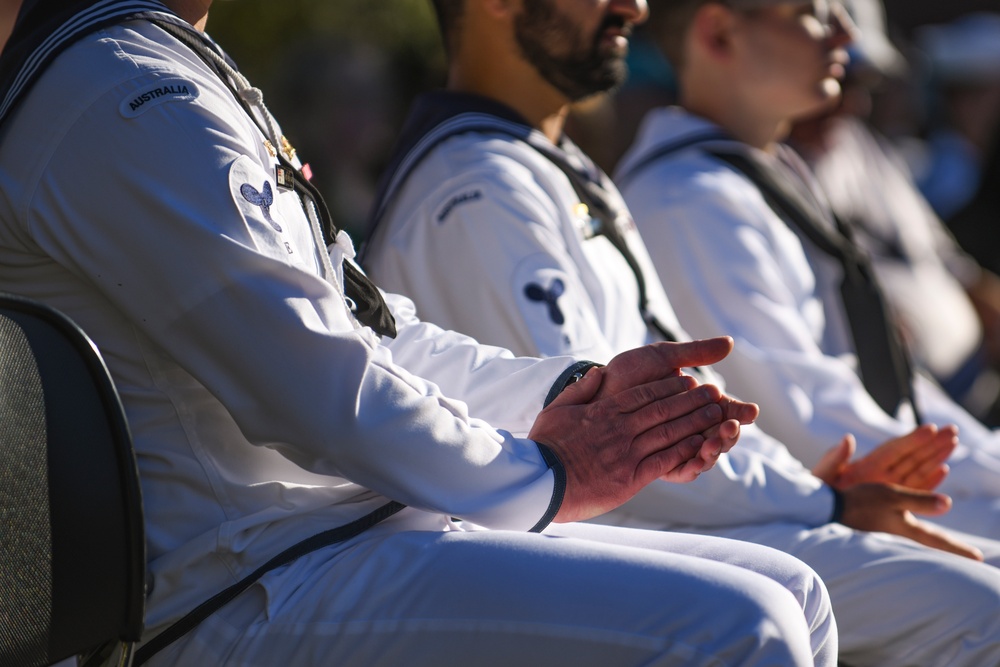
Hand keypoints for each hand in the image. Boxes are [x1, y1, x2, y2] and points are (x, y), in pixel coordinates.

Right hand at [530, 338, 745, 522]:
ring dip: (695, 421)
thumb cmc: (545, 447)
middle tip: (713, 392)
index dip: (669, 386)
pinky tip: (700, 442)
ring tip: (716, 413)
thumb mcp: (556, 410)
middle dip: (691, 399)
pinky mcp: (630, 478)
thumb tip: (600, 372)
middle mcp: (619, 429)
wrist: (539, 482)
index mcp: (603, 412)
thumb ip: (580, 390)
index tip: (687, 380)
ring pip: (668, 432)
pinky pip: (663, 459)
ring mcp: (626, 453)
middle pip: (662, 409)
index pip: (644, 394)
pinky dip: (684, 449)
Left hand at [812, 425, 956, 490]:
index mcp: (865, 466)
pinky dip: (929, 481)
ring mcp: (888, 487)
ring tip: (953, 442)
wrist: (816, 513)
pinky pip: (914, 490)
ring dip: (935, 457)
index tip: (929, 428)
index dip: (911, 439)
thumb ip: (834, 458)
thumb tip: (847, 439)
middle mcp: (880, 474)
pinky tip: (943, 470)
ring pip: (917, 470)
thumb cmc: (818, 493)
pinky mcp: (891, 501)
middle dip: (931, 443)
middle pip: (911, 456)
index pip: (894, 450)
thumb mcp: (822, 475)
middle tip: (952, 430)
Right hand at [838, 483, 983, 560]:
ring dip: (939, 538)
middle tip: (970, 556)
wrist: (830, 508)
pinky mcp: (882, 522)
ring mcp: (891, 527)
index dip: (959, 548)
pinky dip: (922, 526)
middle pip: (932, 541)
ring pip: (922, 534)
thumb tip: (948, 503)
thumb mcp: (891, 496)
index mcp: (907, 527)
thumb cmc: (860, 502)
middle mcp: (901, 530)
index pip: (939, 540)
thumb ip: (919, 500)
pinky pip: (909, 525)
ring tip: (951, 543)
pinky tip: (918, 524)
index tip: (980, 559)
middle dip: (951, 547)